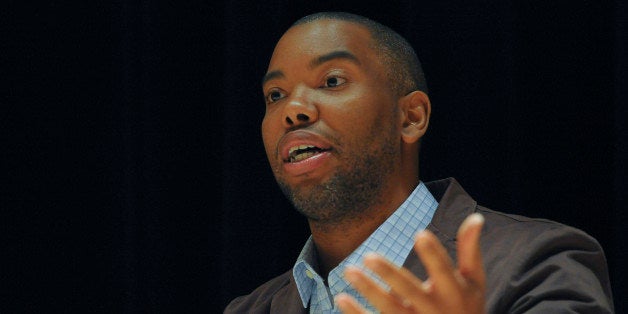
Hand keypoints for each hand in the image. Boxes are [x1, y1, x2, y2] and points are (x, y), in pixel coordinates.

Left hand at [336, 213, 485, 313]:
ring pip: (390, 308)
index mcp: (454, 293)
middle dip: (390, 274)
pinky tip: (341, 298)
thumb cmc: (467, 308)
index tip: (420, 233)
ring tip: (349, 271)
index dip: (433, 254)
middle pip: (410, 291)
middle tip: (368, 256)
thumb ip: (470, 250)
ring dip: (369, 290)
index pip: (443, 271)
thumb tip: (476, 217)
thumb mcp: (474, 282)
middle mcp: (434, 309)